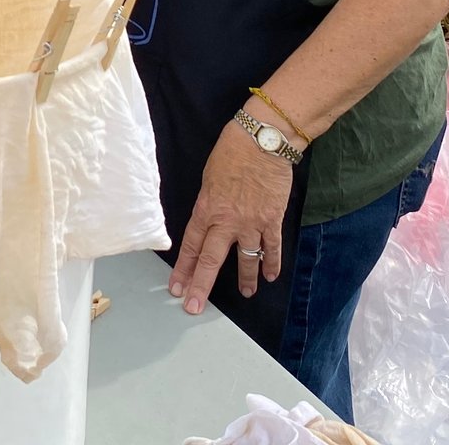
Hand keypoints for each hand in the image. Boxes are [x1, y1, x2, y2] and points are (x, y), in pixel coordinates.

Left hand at [168, 120, 295, 314]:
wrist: (261, 141)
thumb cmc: (231, 152)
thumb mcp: (209, 178)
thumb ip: (209, 204)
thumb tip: (209, 220)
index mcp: (206, 208)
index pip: (190, 245)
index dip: (183, 268)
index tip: (176, 287)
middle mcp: (226, 220)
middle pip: (211, 259)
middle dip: (202, 285)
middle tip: (194, 307)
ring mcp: (251, 222)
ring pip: (246, 258)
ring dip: (246, 279)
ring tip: (247, 294)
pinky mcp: (272, 220)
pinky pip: (272, 247)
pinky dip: (273, 263)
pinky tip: (271, 276)